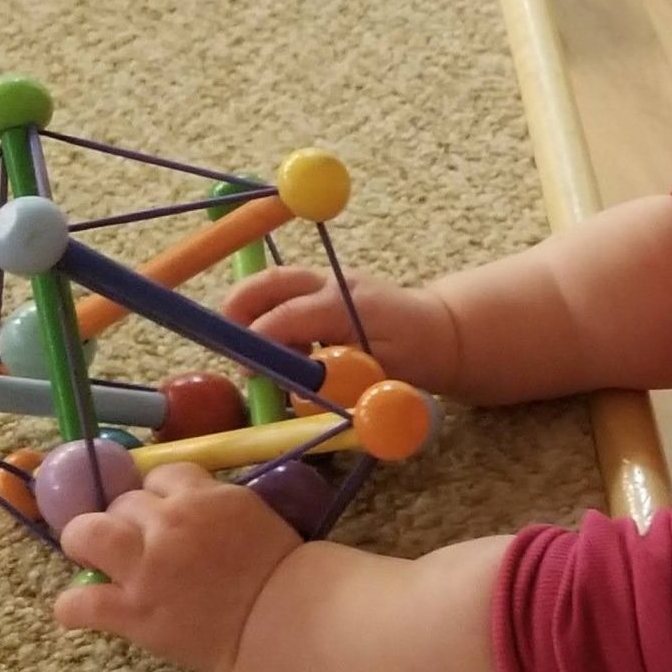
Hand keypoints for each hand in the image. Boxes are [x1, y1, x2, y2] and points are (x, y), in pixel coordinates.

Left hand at [55, 464, 303, 671]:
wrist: (289, 621)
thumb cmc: (284, 573)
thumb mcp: (253, 516)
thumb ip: (213, 506)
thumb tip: (180, 507)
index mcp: (206, 497)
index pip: (161, 476)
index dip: (159, 498)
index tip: (166, 518)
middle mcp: (171, 523)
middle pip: (123, 502)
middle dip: (129, 522)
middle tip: (141, 548)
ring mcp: (147, 566)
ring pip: (85, 533)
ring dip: (85, 545)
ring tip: (96, 563)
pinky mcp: (133, 611)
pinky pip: (78, 602)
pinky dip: (74, 607)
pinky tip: (83, 611)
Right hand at [222, 266, 460, 394]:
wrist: (443, 332)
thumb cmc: (417, 356)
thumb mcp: (381, 376)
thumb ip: (340, 380)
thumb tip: (298, 389)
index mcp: (347, 305)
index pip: (288, 315)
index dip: (260, 341)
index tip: (247, 368)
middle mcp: (333, 285)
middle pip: (272, 282)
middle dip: (239, 308)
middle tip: (228, 345)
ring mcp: (328, 283)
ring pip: (275, 284)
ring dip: (253, 312)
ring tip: (262, 356)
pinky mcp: (326, 290)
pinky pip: (287, 295)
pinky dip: (272, 316)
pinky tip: (289, 352)